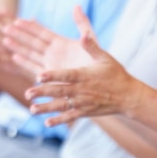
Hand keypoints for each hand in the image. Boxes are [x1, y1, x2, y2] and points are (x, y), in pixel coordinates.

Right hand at [2, 9, 92, 77]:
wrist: (101, 81)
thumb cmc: (98, 60)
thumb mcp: (91, 38)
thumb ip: (83, 23)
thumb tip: (76, 6)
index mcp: (62, 43)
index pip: (43, 32)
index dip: (31, 27)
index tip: (18, 19)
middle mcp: (54, 53)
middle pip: (33, 42)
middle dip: (20, 35)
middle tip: (6, 27)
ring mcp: (51, 64)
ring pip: (31, 53)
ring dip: (18, 47)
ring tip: (5, 40)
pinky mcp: (51, 76)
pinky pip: (34, 68)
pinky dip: (24, 63)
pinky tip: (14, 57)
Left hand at [24, 7, 135, 126]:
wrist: (128, 96)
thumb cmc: (116, 74)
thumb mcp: (105, 58)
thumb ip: (92, 47)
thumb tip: (83, 35)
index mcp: (85, 75)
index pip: (66, 75)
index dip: (52, 76)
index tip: (38, 76)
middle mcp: (82, 90)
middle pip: (59, 91)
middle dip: (43, 93)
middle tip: (28, 93)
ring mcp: (83, 103)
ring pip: (62, 106)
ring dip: (46, 108)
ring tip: (32, 109)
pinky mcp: (86, 112)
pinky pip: (70, 117)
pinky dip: (59, 120)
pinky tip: (47, 122)